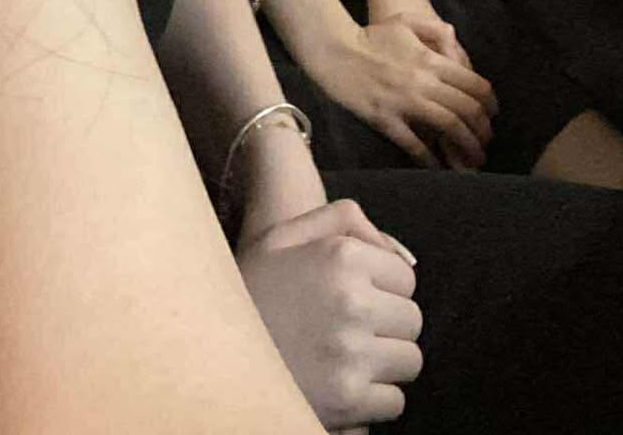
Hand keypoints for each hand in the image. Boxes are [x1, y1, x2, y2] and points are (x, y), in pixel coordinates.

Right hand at [237, 200, 422, 428]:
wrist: (210, 351)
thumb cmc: (254, 289)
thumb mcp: (287, 235)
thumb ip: (348, 221)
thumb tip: (406, 260)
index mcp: (343, 256)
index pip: (406, 279)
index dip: (383, 291)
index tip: (356, 300)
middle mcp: (352, 301)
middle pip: (412, 322)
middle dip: (388, 328)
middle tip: (352, 332)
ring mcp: (351, 353)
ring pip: (409, 363)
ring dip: (384, 365)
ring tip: (347, 359)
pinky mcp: (346, 399)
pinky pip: (392, 402)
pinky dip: (373, 401)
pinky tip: (341, 386)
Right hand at [309, 15, 497, 170]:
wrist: (335, 51)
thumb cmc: (370, 36)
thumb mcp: (404, 22)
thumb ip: (434, 29)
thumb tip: (454, 39)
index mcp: (430, 59)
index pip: (472, 83)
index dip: (489, 101)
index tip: (494, 113)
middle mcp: (422, 82)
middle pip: (465, 108)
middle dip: (483, 128)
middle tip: (487, 140)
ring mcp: (404, 102)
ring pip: (447, 127)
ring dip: (466, 145)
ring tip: (475, 158)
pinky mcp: (385, 120)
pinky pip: (413, 144)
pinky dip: (430, 158)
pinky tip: (439, 167)